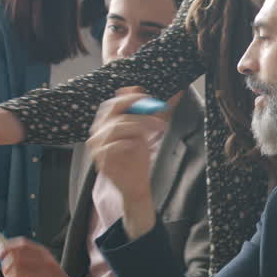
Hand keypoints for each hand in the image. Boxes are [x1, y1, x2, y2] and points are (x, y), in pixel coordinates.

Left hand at [0, 238, 79, 276]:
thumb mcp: (45, 267)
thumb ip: (28, 261)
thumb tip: (2, 257)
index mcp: (45, 254)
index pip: (22, 243)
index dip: (6, 246)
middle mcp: (45, 261)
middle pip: (16, 257)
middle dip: (5, 268)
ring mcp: (46, 274)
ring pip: (17, 273)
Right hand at [87, 92, 165, 237]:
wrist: (136, 183)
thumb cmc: (139, 156)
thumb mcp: (150, 131)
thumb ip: (159, 111)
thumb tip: (178, 93)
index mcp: (108, 121)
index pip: (115, 102)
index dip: (130, 97)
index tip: (147, 96)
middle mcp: (99, 130)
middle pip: (113, 110)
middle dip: (137, 108)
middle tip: (156, 113)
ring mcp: (98, 144)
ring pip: (116, 126)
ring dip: (139, 125)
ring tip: (157, 129)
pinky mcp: (101, 158)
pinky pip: (112, 145)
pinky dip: (127, 142)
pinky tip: (137, 145)